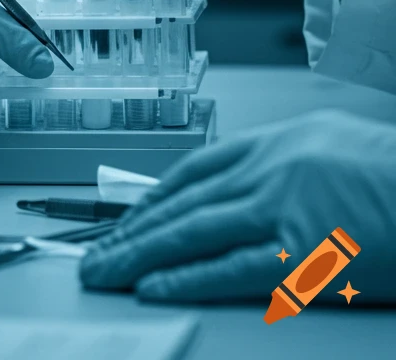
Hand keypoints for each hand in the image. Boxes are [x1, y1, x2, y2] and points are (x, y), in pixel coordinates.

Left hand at [81, 110, 395, 303]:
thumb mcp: (336, 141)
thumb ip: (286, 161)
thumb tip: (246, 185)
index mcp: (277, 142)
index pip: (194, 171)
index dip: (152, 197)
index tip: (123, 218)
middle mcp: (270, 171)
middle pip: (181, 204)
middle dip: (129, 231)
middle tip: (91, 254)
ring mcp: (284, 211)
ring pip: (192, 233)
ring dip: (139, 254)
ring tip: (103, 272)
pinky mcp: (306, 254)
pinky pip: (231, 268)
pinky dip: (185, 278)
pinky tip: (153, 286)